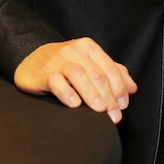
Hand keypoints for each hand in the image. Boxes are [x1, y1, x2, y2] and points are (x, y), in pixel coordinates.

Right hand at [13, 37, 136, 123]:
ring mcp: (58, 61)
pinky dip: (67, 92)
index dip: (120, 88)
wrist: (31, 59)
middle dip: (109, 96)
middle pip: (97, 74)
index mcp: (90, 48)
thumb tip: (132, 88)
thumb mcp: (90, 63)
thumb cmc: (65, 64)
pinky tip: (75, 104)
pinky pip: (56, 81)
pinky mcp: (43, 73)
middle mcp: (75, 51)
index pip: (110, 68)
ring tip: (100, 110)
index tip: (123, 106)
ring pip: (79, 75)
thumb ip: (112, 72)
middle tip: (114, 115)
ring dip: (92, 94)